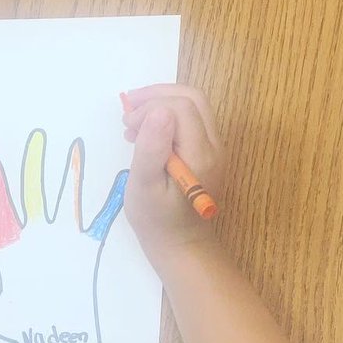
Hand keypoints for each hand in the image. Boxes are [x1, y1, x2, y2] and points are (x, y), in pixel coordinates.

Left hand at [0, 129, 127, 342]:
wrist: (56, 342)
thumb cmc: (22, 328)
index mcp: (12, 249)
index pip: (0, 211)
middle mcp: (38, 238)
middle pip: (35, 194)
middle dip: (35, 166)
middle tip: (36, 137)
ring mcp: (64, 241)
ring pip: (67, 199)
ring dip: (71, 175)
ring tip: (75, 146)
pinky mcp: (88, 250)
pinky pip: (101, 221)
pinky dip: (110, 202)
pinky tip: (120, 180)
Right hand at [121, 84, 224, 263]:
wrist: (182, 246)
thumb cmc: (157, 221)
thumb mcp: (144, 186)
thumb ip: (152, 147)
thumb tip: (158, 111)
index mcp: (200, 154)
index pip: (181, 107)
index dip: (151, 107)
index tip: (127, 125)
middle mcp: (215, 146)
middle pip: (192, 99)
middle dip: (158, 96)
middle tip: (128, 110)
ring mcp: (215, 150)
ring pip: (193, 107)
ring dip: (162, 105)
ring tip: (132, 123)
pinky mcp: (208, 154)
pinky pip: (191, 122)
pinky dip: (168, 118)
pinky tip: (146, 133)